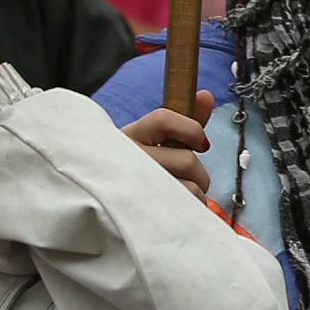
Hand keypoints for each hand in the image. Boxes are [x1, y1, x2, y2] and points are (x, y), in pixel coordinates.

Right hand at [124, 90, 216, 205]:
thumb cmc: (137, 168)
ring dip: (195, 193)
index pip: (163, 119)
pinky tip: (177, 210)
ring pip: (190, 187)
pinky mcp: (142, 213)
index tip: (201, 143)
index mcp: (129, 136)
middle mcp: (128, 160)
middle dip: (198, 172)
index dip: (191, 129)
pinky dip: (190, 209)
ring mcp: (135, 188)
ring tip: (180, 196)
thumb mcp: (155, 142)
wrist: (105, 205)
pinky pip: (185, 208)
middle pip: (185, 160)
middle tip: (189, 177)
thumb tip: (205, 95)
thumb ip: (184, 121)